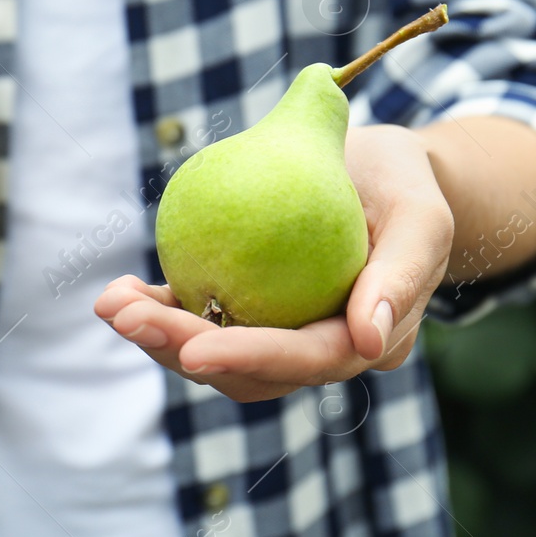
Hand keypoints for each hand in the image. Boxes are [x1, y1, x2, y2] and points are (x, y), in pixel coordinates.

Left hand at [95, 124, 454, 401]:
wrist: (381, 169)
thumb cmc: (406, 185)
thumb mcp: (423, 216)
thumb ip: (403, 274)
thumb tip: (367, 340)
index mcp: (369, 342)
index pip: (310, 359)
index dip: (251, 357)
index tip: (194, 350)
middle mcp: (323, 351)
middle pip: (250, 368)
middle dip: (181, 348)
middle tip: (126, 316)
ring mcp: (283, 334)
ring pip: (218, 353)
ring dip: (160, 336)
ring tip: (112, 304)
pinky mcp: (250, 309)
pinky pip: (203, 319)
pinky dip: (160, 310)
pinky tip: (117, 294)